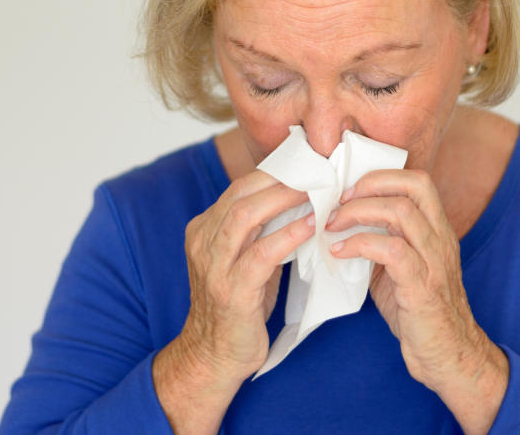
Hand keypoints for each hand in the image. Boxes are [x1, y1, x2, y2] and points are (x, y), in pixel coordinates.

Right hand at [174, 170, 314, 380]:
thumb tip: (300, 201)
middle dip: (279, 179)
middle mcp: (203, 242)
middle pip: (240, 195)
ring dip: (285, 199)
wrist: (213, 356)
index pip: (238, 188)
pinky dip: (289, 235)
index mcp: (203, 231)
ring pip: (246, 216)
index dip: (272, 173)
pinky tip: (312, 226)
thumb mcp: (243, 261)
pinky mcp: (232, 291)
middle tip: (315, 170)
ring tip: (317, 191)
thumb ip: (260, 232)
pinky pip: (262, 254)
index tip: (305, 163)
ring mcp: (214, 267)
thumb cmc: (237, 308)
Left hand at [325, 169, 507, 431]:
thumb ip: (382, 241)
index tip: (350, 190)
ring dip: (358, 213)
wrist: (448, 356)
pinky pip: (391, 251)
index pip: (418, 180)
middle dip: (369, 185)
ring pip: (401, 213)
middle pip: (413, 186)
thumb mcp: (402, 267)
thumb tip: (338, 221)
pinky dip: (359, 244)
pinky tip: (338, 252)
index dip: (381, 176)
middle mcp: (440, 239)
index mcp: (437, 230)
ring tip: (332, 225)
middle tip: (338, 202)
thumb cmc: (419, 312)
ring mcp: (434, 262)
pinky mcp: (422, 288)